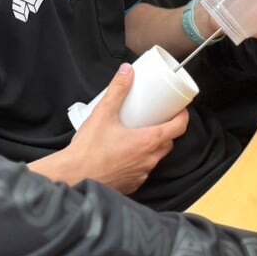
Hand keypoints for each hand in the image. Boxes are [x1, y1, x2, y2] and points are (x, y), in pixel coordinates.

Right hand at [64, 65, 187, 193]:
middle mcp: (149, 159)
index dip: (182, 117)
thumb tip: (127, 72)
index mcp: (148, 141)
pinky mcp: (132, 184)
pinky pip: (142, 170)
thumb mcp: (103, 113)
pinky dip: (139, 161)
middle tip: (157, 119)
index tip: (180, 110)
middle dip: (166, 130)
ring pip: (155, 157)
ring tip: (139, 135)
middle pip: (168, 142)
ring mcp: (141, 174)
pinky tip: (127, 154)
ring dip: (152, 147)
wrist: (74, 177)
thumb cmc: (89, 150)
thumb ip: (117, 90)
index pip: (178, 128)